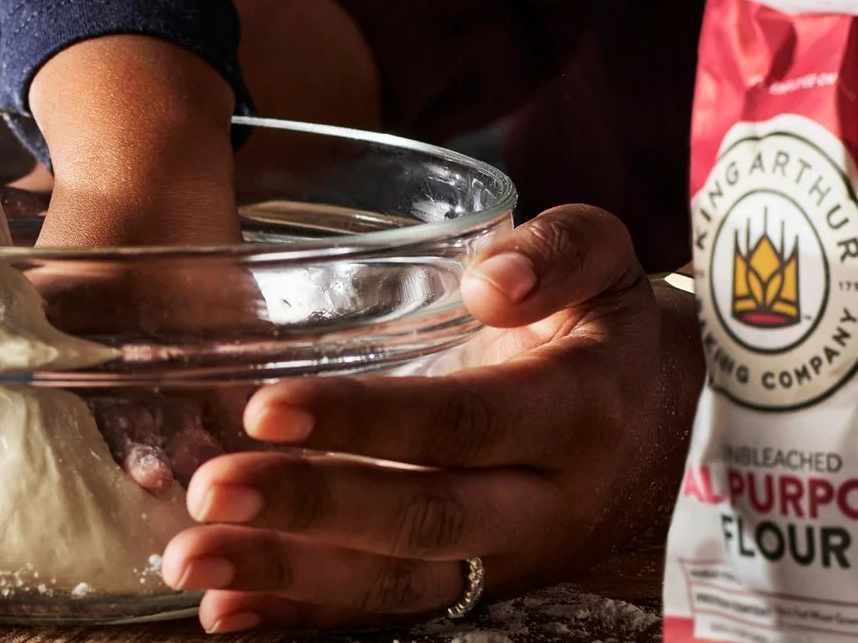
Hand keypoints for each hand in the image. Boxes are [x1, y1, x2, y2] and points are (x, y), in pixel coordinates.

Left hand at [160, 204, 701, 633]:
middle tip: (209, 490)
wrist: (666, 425)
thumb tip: (490, 281)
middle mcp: (541, 502)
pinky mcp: (471, 587)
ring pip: (396, 581)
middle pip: (423, 517)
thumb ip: (555, 251)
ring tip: (190, 561)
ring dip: (287, 577)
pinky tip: (224, 611)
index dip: (366, 420)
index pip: (463, 422)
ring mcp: (506, 559)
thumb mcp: (606, 265)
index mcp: (575, 414)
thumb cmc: (603, 328)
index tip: (266, 408)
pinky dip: (302, 616)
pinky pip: (386, 611)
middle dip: (309, 510)